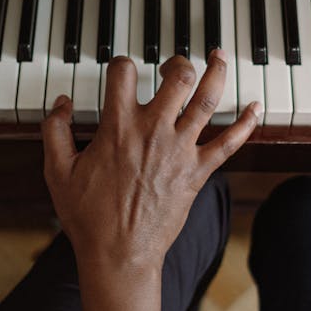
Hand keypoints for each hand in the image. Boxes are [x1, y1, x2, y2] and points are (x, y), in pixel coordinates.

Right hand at [41, 50, 258, 290]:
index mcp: (118, 127)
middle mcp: (153, 131)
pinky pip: (229, 143)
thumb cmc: (88, 217)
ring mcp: (180, 150)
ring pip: (207, 100)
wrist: (119, 253)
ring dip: (217, 73)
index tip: (122, 71)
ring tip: (220, 57)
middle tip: (174, 65)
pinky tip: (255, 108)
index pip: (123, 73)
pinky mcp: (198, 172)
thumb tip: (60, 103)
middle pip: (177, 78)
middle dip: (178, 62)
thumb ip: (54, 131)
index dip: (121, 64)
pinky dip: (245, 124)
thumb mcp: (57, 171)